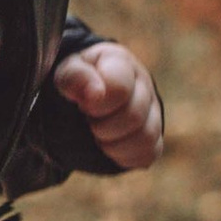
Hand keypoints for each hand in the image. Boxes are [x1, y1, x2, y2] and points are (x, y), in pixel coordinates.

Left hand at [53, 38, 164, 170]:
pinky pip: (148, 154)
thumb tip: (95, 93)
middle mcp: (143, 85)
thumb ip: (76, 77)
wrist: (84, 96)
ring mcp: (152, 111)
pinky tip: (109, 148)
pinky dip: (124, 157)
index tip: (83, 107)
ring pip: (146, 137)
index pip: (120, 88)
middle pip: (134, 116)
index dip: (98, 104)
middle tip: (88, 121)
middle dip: (103, 126)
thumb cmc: (76, 82)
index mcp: (121, 63)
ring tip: (97, 136)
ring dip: (114, 145)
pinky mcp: (153, 137)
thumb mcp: (66, 73)